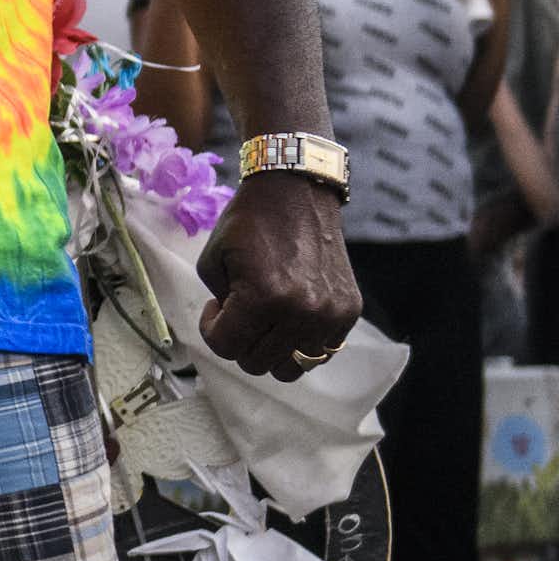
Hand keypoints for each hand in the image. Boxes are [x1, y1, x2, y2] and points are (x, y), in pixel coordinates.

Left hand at [195, 174, 361, 380]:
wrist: (298, 192)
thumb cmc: (249, 223)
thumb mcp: (212, 262)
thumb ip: (217, 306)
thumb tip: (232, 333)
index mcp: (264, 297)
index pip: (226, 347)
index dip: (211, 329)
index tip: (216, 307)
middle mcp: (303, 312)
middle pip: (257, 363)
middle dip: (239, 340)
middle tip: (239, 310)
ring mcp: (331, 315)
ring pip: (291, 368)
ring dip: (270, 349)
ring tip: (264, 318)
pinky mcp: (349, 312)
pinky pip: (320, 353)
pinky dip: (299, 343)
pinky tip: (288, 315)